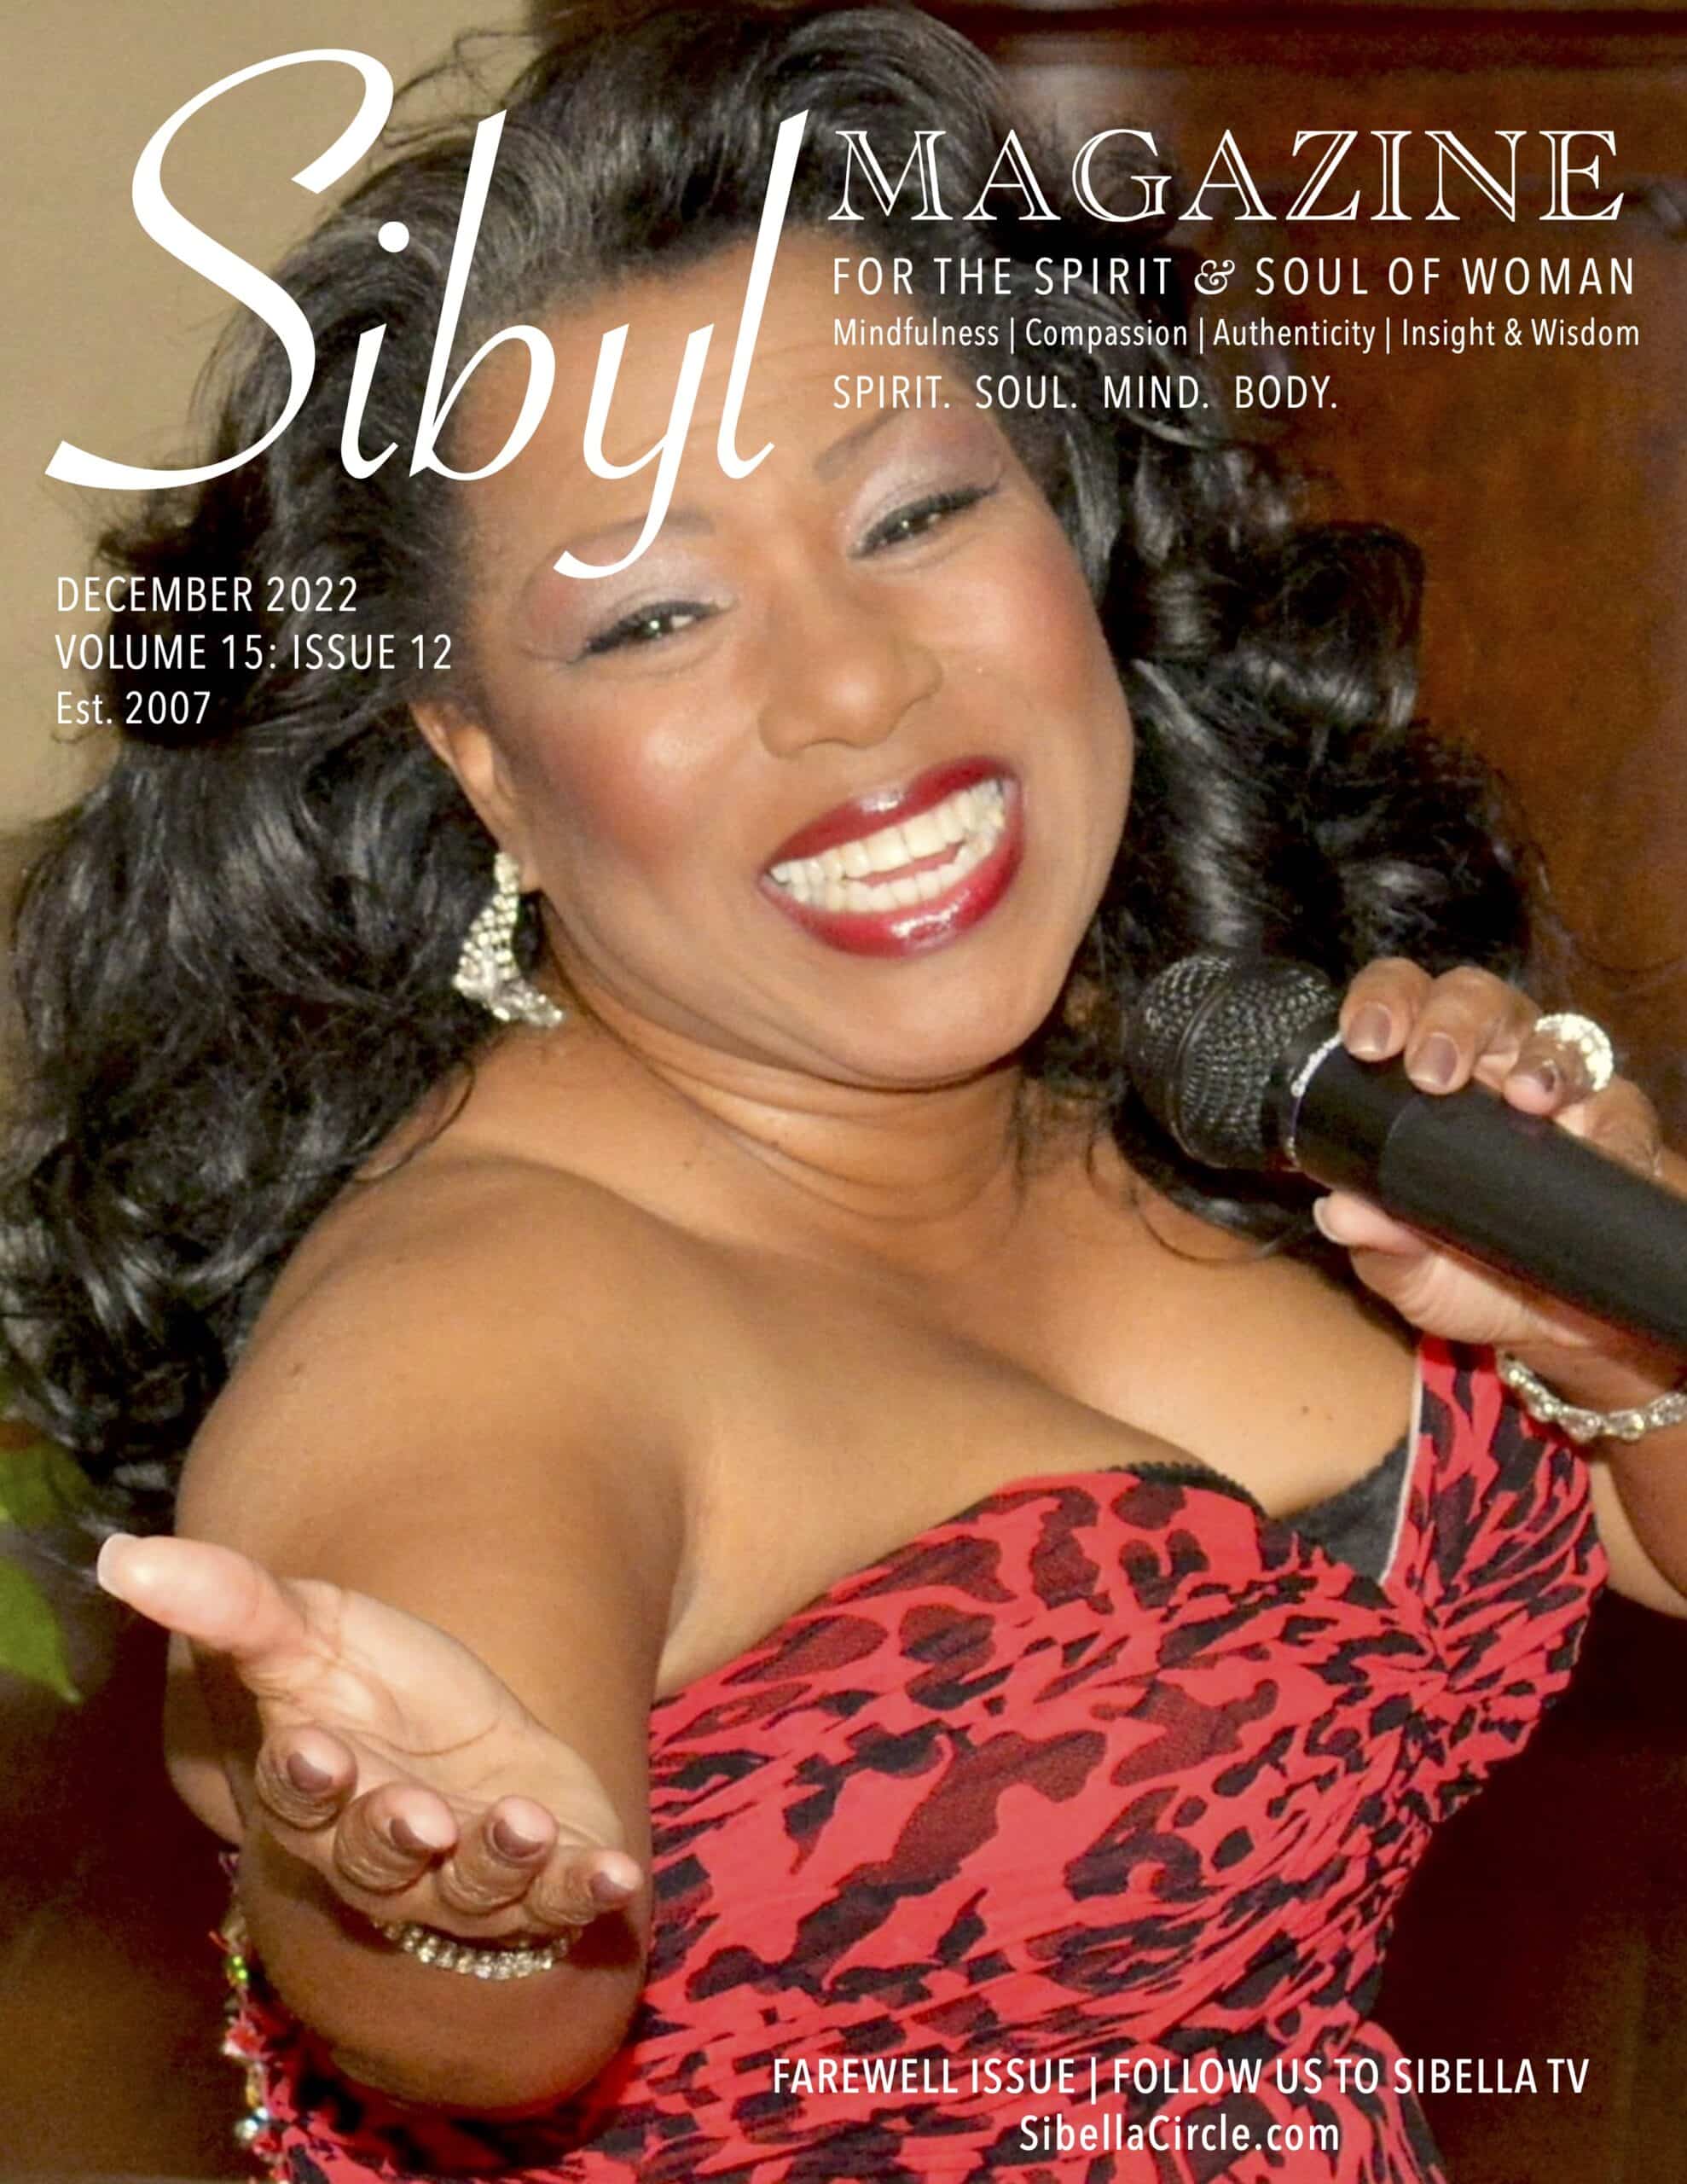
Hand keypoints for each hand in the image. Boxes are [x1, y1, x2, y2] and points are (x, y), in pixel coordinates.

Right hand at [98, 1534, 641, 1945]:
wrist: (475, 1727)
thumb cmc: (377, 1684)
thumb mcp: (314, 1626)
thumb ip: (231, 1602)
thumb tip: (121, 1556)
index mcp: (321, 1793)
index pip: (299, 1799)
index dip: (305, 1780)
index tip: (315, 1745)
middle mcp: (387, 1854)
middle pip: (378, 1862)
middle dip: (396, 1837)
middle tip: (418, 1812)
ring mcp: (466, 1878)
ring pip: (471, 1891)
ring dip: (496, 1863)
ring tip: (519, 1820)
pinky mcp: (545, 1879)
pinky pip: (561, 1902)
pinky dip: (585, 1892)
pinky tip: (615, 1875)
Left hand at [1311, 959, 1668, 1369]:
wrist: (1550, 1324)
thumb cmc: (1468, 1272)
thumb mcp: (1409, 1267)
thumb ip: (1376, 1239)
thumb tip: (1341, 1213)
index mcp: (1427, 1077)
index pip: (1403, 1004)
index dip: (1384, 1002)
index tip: (1366, 1040)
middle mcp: (1494, 1067)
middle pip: (1477, 1000)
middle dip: (1452, 1022)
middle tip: (1432, 1072)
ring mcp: (1562, 1094)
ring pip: (1554, 1036)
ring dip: (1538, 1057)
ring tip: (1523, 1095)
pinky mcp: (1618, 1131)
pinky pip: (1621, 1107)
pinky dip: (1604, 1118)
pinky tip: (1587, 1137)